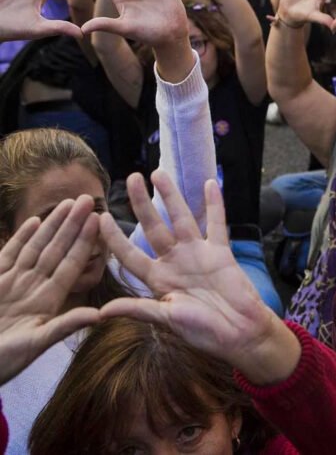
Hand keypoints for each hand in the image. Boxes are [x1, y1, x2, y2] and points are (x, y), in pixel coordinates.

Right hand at [0, 195, 100, 385]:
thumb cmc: (1, 362)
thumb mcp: (34, 345)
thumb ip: (63, 326)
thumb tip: (99, 315)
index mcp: (48, 301)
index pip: (71, 265)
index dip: (84, 243)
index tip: (99, 220)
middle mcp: (33, 287)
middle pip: (57, 250)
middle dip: (72, 225)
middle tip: (89, 200)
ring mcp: (13, 283)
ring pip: (36, 248)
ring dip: (52, 226)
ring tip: (68, 203)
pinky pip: (9, 255)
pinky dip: (21, 238)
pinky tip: (34, 221)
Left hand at [98, 173, 298, 385]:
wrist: (239, 332)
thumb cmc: (202, 331)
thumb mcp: (166, 320)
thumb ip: (138, 309)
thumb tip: (101, 312)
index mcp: (157, 280)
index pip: (129, 254)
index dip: (114, 238)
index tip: (100, 218)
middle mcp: (174, 262)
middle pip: (153, 227)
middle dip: (141, 204)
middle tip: (130, 179)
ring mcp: (197, 254)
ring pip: (181, 219)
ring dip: (172, 196)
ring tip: (159, 174)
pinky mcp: (220, 252)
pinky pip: (216, 223)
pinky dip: (214, 204)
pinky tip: (210, 184)